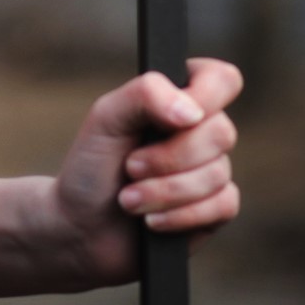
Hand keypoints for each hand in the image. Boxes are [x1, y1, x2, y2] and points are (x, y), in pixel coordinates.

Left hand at [50, 57, 243, 286]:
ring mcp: (211, 170)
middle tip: (129, 167)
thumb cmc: (92, 165)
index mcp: (176, 99)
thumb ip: (144, 95)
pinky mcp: (216, 208)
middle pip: (221, 132)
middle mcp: (200, 132)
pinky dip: (180, 215)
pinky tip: (151, 221)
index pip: (220, 79)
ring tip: (128, 200)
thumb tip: (192, 112)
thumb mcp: (105, 118)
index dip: (206, 96)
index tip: (171, 120)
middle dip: (168, 157)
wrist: (82, 225)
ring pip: (218, 173)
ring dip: (164, 191)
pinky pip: (223, 206)